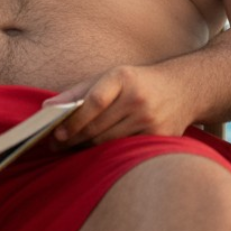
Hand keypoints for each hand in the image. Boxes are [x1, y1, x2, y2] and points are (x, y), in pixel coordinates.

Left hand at [47, 65, 196, 148]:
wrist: (185, 88)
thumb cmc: (139, 82)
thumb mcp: (111, 77)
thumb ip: (78, 91)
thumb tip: (46, 106)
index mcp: (124, 78)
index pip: (93, 101)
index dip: (72, 120)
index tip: (56, 133)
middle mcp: (139, 98)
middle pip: (97, 127)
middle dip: (73, 139)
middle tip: (55, 146)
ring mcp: (151, 119)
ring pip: (108, 142)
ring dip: (87, 148)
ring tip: (72, 149)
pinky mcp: (160, 137)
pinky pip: (125, 150)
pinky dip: (109, 153)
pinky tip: (97, 153)